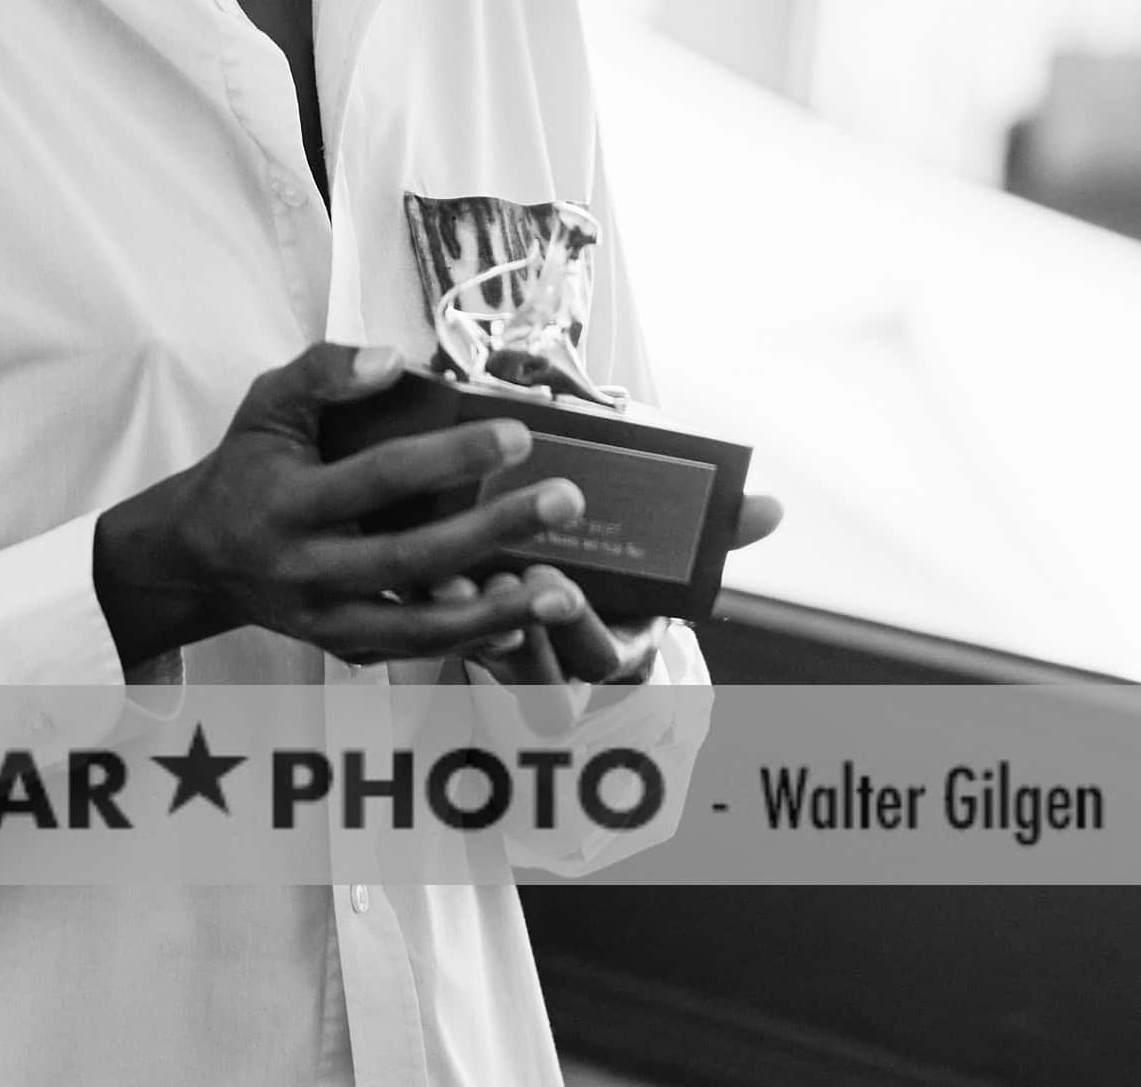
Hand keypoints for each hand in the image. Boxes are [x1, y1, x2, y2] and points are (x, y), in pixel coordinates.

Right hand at [94, 343, 606, 669]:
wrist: (201, 555)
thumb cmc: (248, 466)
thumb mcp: (266, 404)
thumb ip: (321, 371)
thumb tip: (395, 359)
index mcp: (289, 501)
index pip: (379, 477)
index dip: (450, 457)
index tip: (519, 435)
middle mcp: (306, 568)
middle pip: (412, 558)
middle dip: (494, 531)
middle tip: (565, 501)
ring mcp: (324, 619)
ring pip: (419, 628)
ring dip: (498, 612)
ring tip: (564, 593)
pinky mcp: (342, 648)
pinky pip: (413, 653)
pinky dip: (470, 645)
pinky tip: (522, 623)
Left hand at [441, 489, 785, 684]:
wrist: (561, 561)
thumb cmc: (622, 560)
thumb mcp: (668, 546)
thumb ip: (717, 530)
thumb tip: (774, 507)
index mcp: (616, 643)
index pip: (599, 654)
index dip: (574, 625)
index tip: (558, 583)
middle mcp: (560, 663)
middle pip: (537, 672)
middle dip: (515, 627)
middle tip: (493, 574)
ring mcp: (507, 655)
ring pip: (482, 658)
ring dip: (462, 618)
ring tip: (440, 575)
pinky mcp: (457, 634)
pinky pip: (436, 634)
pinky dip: (423, 606)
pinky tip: (406, 570)